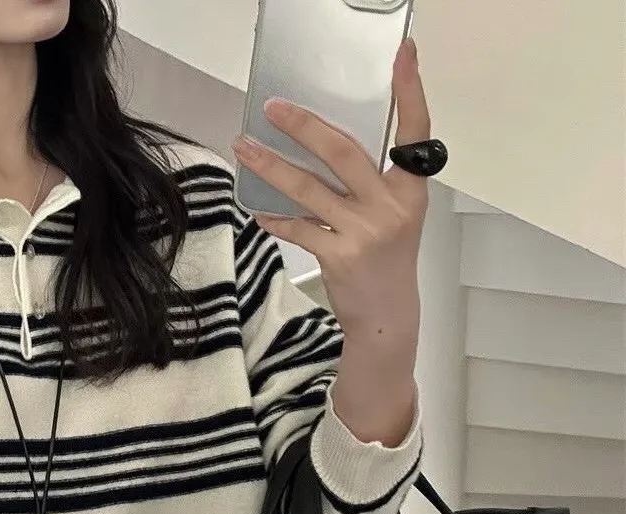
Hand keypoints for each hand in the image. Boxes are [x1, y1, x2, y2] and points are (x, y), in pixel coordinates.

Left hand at [231, 36, 430, 343]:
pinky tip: (257, 209)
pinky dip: (275, 217)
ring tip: (244, 147)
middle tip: (273, 107)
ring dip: (271, 165)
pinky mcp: (338, 254)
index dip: (410, 90)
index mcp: (410, 188)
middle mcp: (390, 205)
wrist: (387, 314)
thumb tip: (324, 145)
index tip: (403, 53)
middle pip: (343, 151)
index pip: (415, 129)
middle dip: (304, 125)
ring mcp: (364, 230)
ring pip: (309, 187)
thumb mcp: (393, 215)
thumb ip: (370, 182)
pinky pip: (297, 227)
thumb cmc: (386, 260)